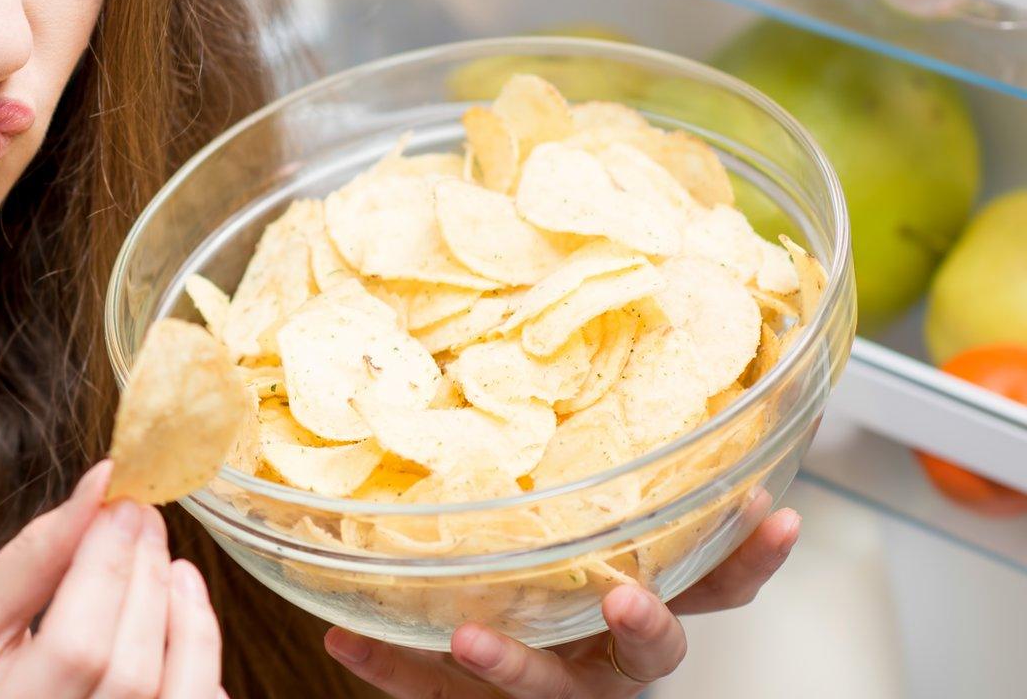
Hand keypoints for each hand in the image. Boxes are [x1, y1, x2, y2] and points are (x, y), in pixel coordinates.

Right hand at [0, 460, 224, 698]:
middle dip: (147, 583)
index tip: (120, 503)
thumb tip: (98, 487)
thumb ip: (29, 561)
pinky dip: (201, 672)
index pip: (76, 648)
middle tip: (145, 518)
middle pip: (131, 674)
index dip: (107, 569)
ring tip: (176, 568)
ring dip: (190, 624)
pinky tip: (182, 628)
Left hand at [323, 491, 800, 697]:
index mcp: (642, 610)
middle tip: (626, 598)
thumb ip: (589, 508)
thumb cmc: (553, 602)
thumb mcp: (583, 555)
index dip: (749, 556)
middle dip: (645, 625)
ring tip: (470, 639)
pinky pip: (439, 698)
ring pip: (552, 689)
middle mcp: (608, 657)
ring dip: (513, 665)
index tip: (772, 511)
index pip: (716, 586)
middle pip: (651, 652)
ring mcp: (554, 686)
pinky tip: (349, 644)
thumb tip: (604, 447)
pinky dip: (394, 670)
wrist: (498, 685)